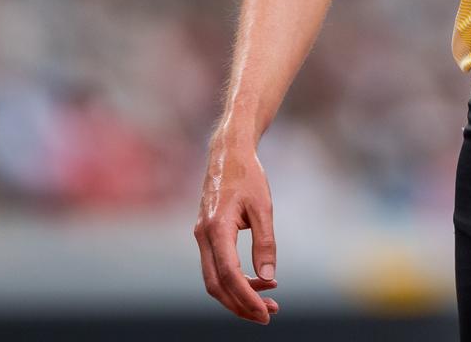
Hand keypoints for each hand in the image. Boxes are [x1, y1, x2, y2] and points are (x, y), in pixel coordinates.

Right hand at [194, 136, 280, 323]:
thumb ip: (265, 242)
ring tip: (269, 301)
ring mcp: (201, 237)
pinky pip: (217, 266)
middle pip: (216, 285)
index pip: (229, 274)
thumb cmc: (248, 176)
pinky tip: (258, 280)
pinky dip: (235, 279)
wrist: (227, 154)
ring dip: (238, 294)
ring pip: (214, 279)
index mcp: (216, 228)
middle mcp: (203, 236)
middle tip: (268, 315)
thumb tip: (268, 277)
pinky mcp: (206, 236)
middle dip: (240, 304)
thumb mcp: (263, 207)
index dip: (247, 297)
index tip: (266, 312)